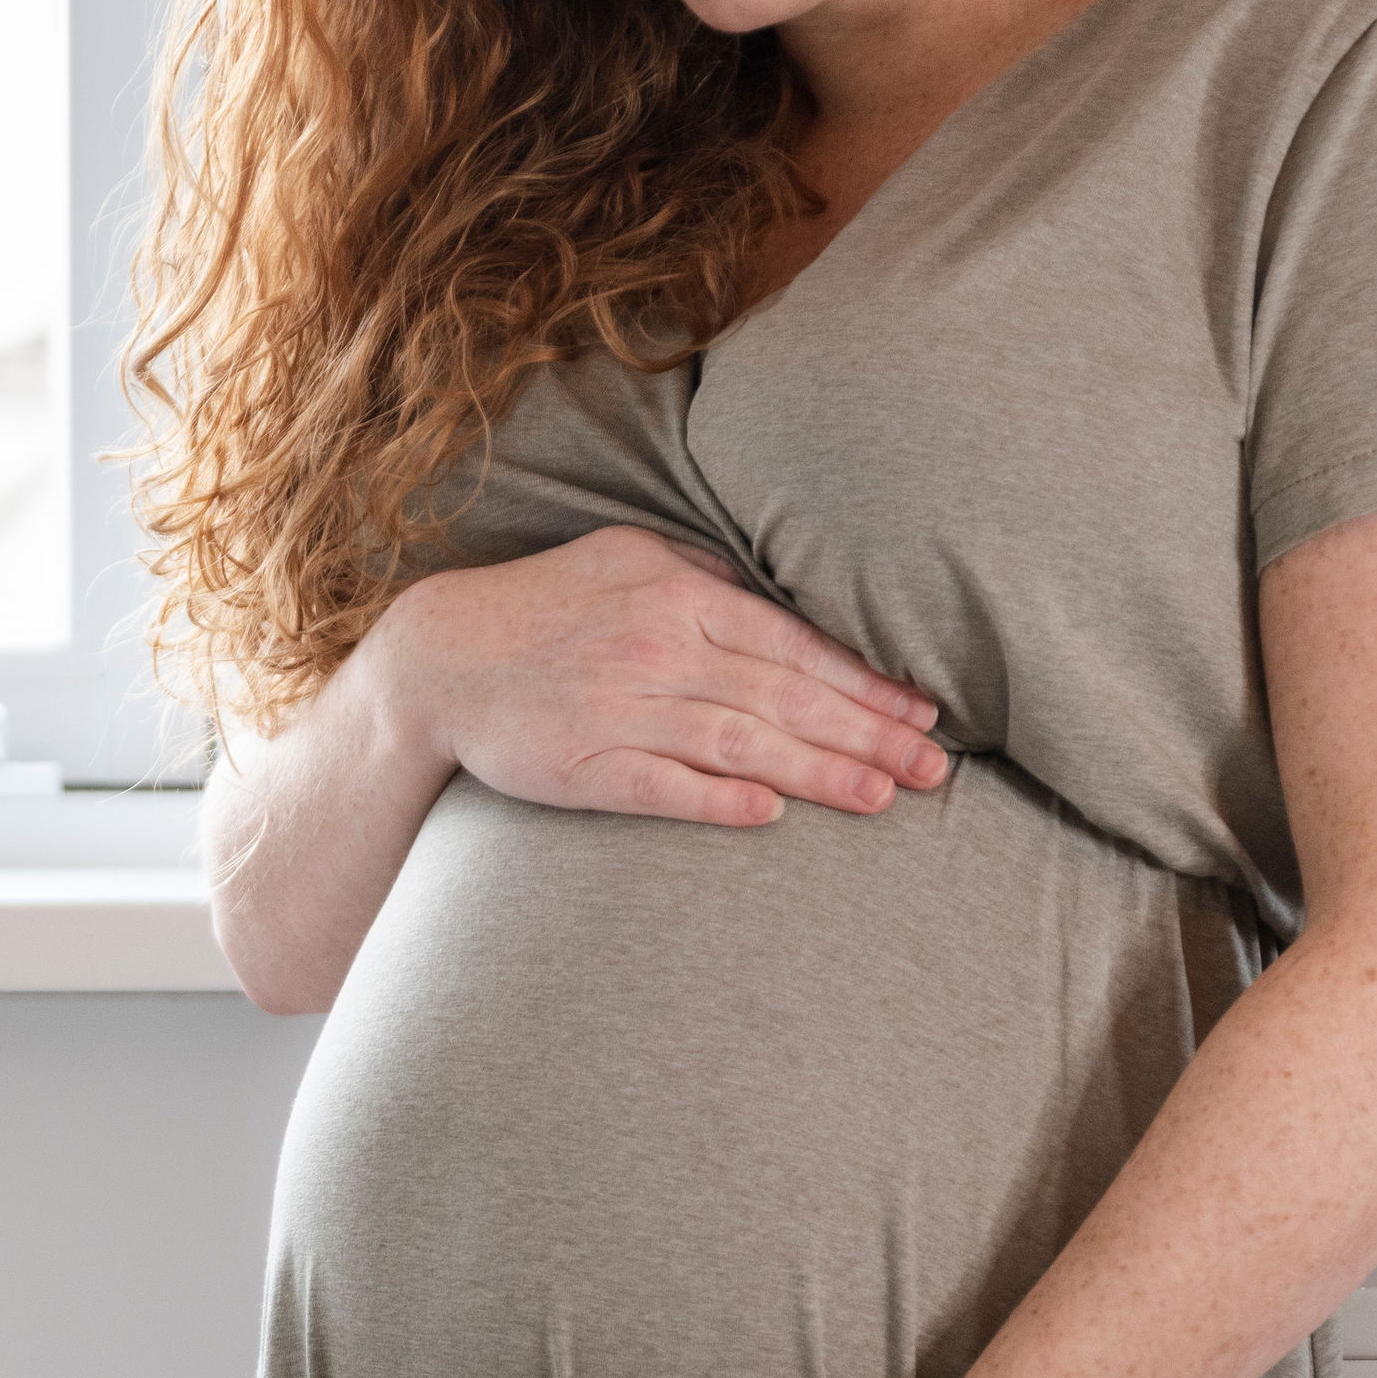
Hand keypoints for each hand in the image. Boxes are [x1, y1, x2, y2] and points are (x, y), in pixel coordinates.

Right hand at [370, 523, 944, 829]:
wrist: (441, 657)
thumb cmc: (549, 608)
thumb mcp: (630, 559)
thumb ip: (710, 582)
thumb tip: (796, 612)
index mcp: (678, 592)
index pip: (794, 644)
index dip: (866, 682)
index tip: (924, 713)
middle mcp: (657, 646)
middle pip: (783, 696)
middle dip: (868, 734)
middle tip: (936, 769)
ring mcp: (619, 708)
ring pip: (738, 742)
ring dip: (816, 773)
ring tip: (883, 797)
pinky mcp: (583, 766)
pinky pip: (660, 785)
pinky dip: (716, 800)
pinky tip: (771, 818)